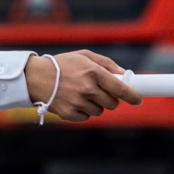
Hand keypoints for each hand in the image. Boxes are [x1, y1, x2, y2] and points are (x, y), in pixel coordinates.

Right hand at [25, 50, 141, 122]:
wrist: (35, 77)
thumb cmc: (61, 65)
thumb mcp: (83, 56)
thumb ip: (105, 63)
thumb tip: (123, 73)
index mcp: (93, 72)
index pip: (121, 89)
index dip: (132, 96)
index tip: (138, 99)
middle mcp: (87, 88)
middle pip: (112, 103)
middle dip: (110, 99)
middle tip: (100, 92)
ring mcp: (78, 103)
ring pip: (100, 111)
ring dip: (96, 105)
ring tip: (81, 94)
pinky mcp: (70, 114)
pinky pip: (86, 117)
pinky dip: (83, 111)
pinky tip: (73, 101)